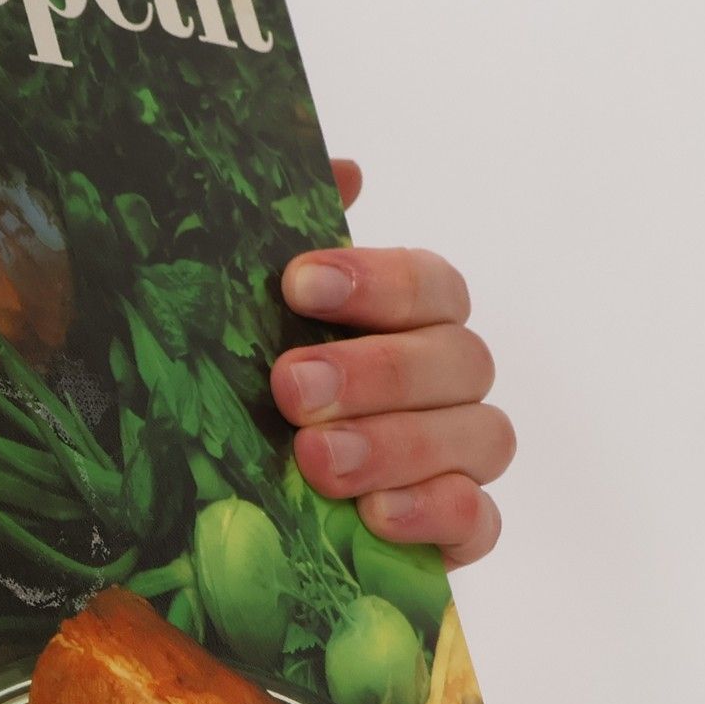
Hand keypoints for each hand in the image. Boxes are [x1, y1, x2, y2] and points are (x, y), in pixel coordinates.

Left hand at [269, 161, 512, 567]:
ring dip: (398, 445)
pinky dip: (435, 516)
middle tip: (291, 389)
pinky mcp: (453, 532)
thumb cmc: (245, 388)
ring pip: (480, 437)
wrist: (225, 499)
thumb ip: (286, 237)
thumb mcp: (241, 314)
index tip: (297, 284)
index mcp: (409, 320)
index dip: (374, 280)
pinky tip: (374, 516)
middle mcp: (446, 383)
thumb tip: (345, 171)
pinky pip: (478, 523)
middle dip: (375, 371)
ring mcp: (459, 459)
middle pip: (457, 360)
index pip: (430, 284)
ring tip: (315, 459)